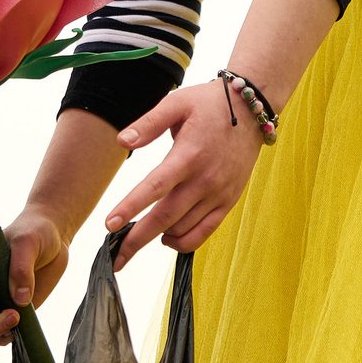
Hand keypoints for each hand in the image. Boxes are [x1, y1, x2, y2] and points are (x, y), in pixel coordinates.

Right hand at [0, 207, 71, 344]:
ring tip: (18, 318)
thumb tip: (20, 299)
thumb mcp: (27, 242)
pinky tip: (20, 329)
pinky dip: (9, 335)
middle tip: (12, 318)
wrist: (52, 236)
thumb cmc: (34, 231)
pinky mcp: (15, 308)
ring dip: (0, 330)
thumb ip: (21, 268)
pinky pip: (6, 330)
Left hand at [103, 80, 265, 264]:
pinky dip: (184, 242)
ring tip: (135, 239)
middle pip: (165, 218)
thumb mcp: (177, 103)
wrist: (251, 111)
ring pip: (183, 229)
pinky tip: (166, 238)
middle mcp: (205, 179)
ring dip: (157, 238)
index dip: (130, 208)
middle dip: (136, 240)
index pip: (154, 188)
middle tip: (115, 258)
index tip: (110, 225)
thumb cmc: (209, 104)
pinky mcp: (228, 201)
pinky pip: (205, 232)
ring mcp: (218, 194)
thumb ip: (148, 123)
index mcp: (188, 155)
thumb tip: (122, 141)